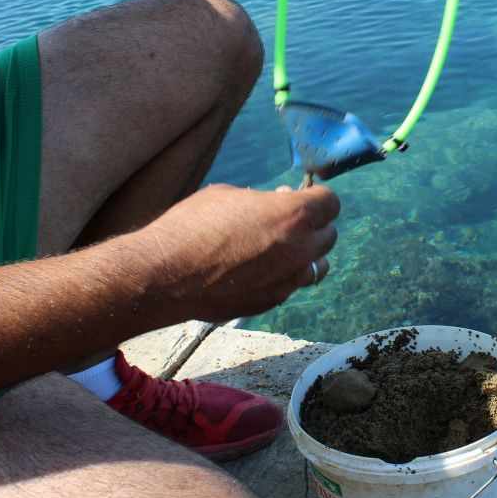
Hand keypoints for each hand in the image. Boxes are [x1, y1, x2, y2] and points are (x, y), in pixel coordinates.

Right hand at [140, 183, 339, 321]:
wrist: (166, 275)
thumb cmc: (192, 226)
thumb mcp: (228, 196)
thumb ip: (261, 201)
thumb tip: (270, 206)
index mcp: (294, 214)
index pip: (330, 202)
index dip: (315, 197)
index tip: (298, 196)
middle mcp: (300, 248)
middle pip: (329, 235)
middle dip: (313, 225)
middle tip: (286, 221)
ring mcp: (289, 279)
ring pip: (317, 266)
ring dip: (306, 254)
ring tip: (281, 248)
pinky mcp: (272, 301)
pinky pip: (291, 285)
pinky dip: (283, 276)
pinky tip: (259, 270)